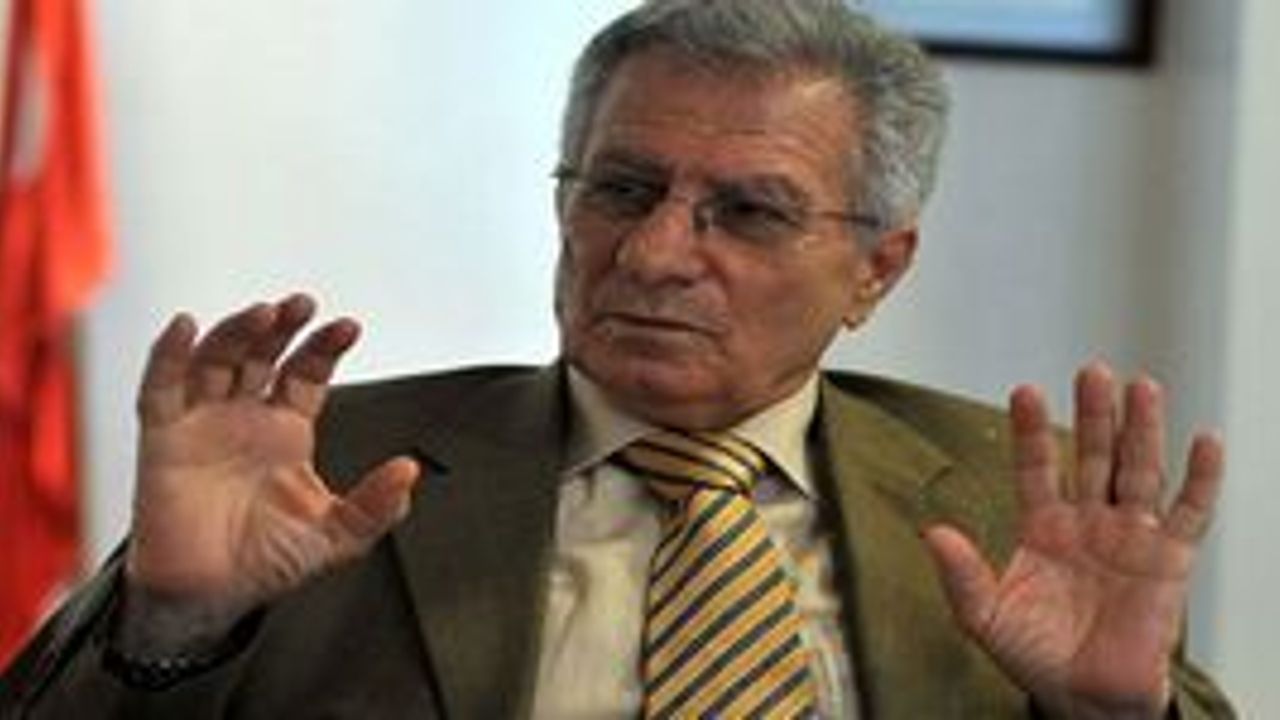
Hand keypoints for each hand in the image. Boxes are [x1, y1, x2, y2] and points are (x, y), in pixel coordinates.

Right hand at [120, 294, 419, 651]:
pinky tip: (185, 330)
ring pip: (217, 359)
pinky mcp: (163, 439)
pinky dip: (169, 355)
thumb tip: (409, 472)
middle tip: (301, 304)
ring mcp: (203, 423)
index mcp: (287, 432)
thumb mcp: (336, 537)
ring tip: (262, 315)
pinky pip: (160, 388)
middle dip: (282, 325)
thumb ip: (376, 507)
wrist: (209, 598)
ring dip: (237, 331)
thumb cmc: (265, 562)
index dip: (324, 347)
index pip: (307, 372)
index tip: (346, 327)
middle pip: (262, 353)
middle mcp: (245, 418)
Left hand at [923, 363, 1223, 718]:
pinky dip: (1201, 479)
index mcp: (1042, 526)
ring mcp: (1129, 535)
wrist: (1083, 697)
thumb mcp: (984, 616)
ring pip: (1138, 470)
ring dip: (1141, 430)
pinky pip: (1189, 513)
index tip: (1024, 391)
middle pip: (1092, 455)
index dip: (1031, 431)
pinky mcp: (1168, 559)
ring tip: (1141, 388)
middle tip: (1092, 371)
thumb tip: (932, 533)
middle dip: (1093, 415)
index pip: (1035, 466)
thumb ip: (961, 576)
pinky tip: (1203, 443)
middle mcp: (1087, 521)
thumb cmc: (1035, 655)